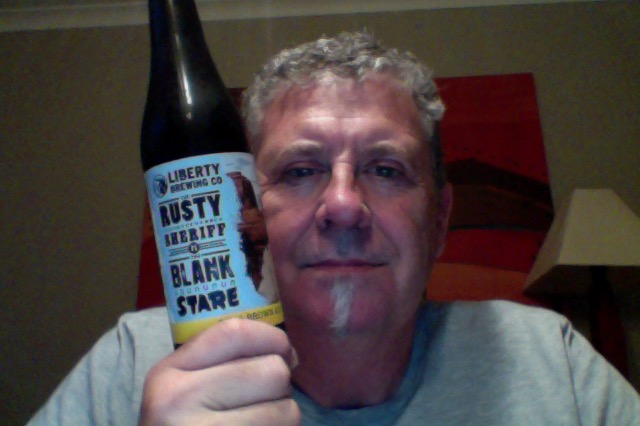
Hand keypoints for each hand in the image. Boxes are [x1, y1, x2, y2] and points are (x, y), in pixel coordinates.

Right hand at [140, 319, 300, 424]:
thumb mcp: (183, 390)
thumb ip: (222, 362)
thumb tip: (289, 353)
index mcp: (168, 374)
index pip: (234, 333)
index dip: (271, 337)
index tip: (282, 351)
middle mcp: (179, 402)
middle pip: (271, 371)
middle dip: (279, 387)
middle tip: (262, 402)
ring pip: (286, 410)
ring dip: (284, 418)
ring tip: (258, 425)